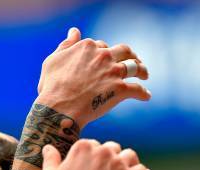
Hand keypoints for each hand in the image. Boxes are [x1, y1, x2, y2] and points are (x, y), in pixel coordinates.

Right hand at [36, 27, 150, 127]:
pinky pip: (138, 89)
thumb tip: (75, 31)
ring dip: (142, 70)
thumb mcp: (54, 60)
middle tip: (136, 61)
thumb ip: (67, 45)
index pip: (103, 45)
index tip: (108, 58)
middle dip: (132, 55)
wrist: (60, 108)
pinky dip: (143, 93)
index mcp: (88, 47)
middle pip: (125, 51)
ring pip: (135, 67)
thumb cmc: (53, 86)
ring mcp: (113, 72)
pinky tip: (146, 96)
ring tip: (145, 75)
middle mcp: (103, 56)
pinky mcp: (120, 89)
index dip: (106, 52)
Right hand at [39, 139, 151, 169]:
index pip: (94, 145)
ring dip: (129, 162)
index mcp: (83, 148)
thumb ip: (51, 160)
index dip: (94, 156)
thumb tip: (48, 148)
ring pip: (129, 156)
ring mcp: (118, 164)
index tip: (95, 166)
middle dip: (111, 158)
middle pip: (112, 149)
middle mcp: (103, 152)